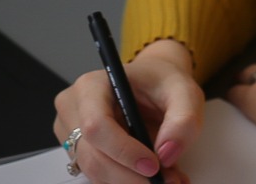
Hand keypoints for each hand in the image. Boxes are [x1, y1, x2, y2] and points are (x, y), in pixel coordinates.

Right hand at [53, 39, 203, 183]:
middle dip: (131, 176)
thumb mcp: (184, 90)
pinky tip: (150, 176)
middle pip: (93, 157)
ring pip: (95, 172)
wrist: (155, 83)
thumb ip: (183, 119)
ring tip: (166, 178)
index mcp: (92, 85)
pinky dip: (126, 181)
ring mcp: (72, 133)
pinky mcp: (79, 153)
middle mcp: (74, 109)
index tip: (153, 165)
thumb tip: (167, 153)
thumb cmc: (162, 81)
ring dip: (131, 182)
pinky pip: (100, 176)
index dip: (123, 151)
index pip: (96, 125)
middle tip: (167, 181)